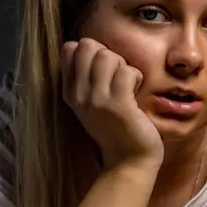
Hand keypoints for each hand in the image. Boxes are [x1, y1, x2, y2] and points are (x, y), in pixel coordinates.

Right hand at [61, 38, 162, 170]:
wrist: (129, 161)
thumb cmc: (118, 128)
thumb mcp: (94, 102)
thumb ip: (89, 77)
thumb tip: (91, 45)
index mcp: (70, 91)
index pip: (69, 48)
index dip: (93, 52)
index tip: (104, 73)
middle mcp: (78, 94)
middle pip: (89, 45)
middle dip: (109, 55)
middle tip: (118, 79)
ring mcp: (96, 99)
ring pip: (108, 55)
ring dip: (125, 67)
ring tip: (127, 88)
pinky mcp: (117, 105)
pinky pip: (127, 71)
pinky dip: (137, 78)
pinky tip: (136, 94)